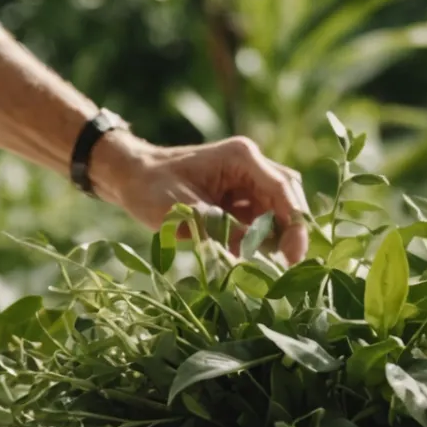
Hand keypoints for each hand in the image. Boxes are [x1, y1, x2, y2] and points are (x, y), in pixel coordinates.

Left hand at [93, 133, 308, 262]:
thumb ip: (221, 229)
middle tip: (288, 268)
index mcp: (241, 158)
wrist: (131, 178)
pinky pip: (260, 222)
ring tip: (268, 268)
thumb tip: (252, 257)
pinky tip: (249, 261)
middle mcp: (250, 166)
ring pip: (278, 213)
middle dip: (291, 233)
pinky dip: (258, 243)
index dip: (295, 224)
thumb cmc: (151, 188)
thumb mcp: (184, 212)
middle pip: (288, 199)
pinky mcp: (239, 199)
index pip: (282, 190)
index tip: (295, 257)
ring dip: (274, 240)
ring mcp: (246, 182)